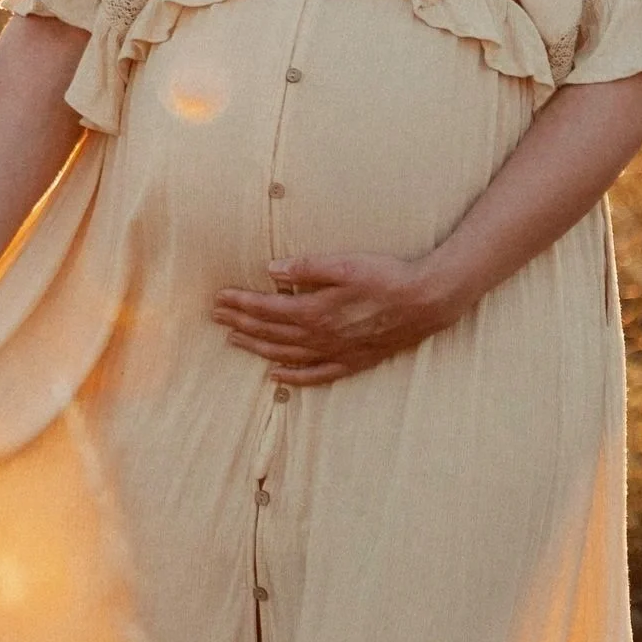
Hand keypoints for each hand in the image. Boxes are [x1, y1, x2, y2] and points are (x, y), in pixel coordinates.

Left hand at [211, 251, 461, 388]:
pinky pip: (315, 375)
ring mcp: (335, 353)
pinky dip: (293, 377)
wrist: (426, 301)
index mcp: (314, 312)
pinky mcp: (352, 361)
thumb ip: (306, 268)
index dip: (240, 304)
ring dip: (256, 348)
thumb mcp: (344, 264)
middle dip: (240, 324)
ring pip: (285, 356)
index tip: (219, 298)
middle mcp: (320, 338)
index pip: (266, 310)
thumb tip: (271, 271)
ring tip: (234, 340)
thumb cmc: (385, 277)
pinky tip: (276, 377)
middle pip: (269, 334)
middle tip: (216, 317)